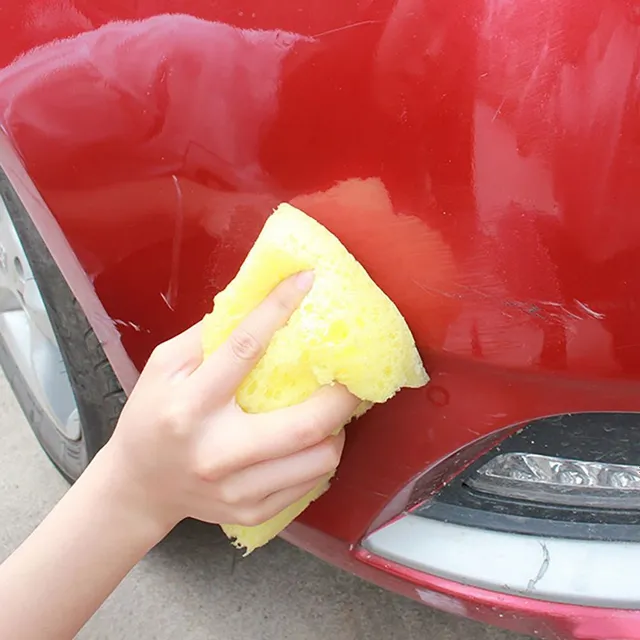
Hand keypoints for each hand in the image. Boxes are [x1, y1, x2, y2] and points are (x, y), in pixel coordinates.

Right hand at [96, 271, 358, 540]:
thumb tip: (260, 304)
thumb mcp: (163, 368)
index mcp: (189, 407)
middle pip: (303, 425)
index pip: (243, 350)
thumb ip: (208, 337)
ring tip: (332, 410)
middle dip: (343, 396)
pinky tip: (313, 439)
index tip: (307, 281)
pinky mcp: (251, 512)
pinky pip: (310, 484)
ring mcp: (236, 490)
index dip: (278, 309)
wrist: (139, 487)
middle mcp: (215, 453)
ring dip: (338, 429)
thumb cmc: (151, 418)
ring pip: (318, 460)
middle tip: (355, 377)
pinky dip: (321, 455)